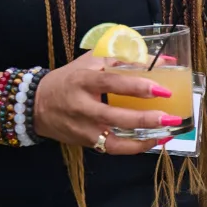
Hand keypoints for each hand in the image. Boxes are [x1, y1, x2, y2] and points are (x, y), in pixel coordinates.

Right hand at [32, 55, 182, 153]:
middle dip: (145, 119)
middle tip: (170, 117)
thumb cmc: (69, 78)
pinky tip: (153, 141)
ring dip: (143, 140)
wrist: (35, 104)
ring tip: (167, 134)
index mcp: (83, 80)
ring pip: (114, 140)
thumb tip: (162, 59)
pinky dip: (134, 148)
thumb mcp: (92, 61)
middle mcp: (81, 107)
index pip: (111, 83)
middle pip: (114, 116)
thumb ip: (125, 58)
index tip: (162, 89)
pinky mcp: (85, 142)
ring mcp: (83, 128)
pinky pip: (112, 149)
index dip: (137, 86)